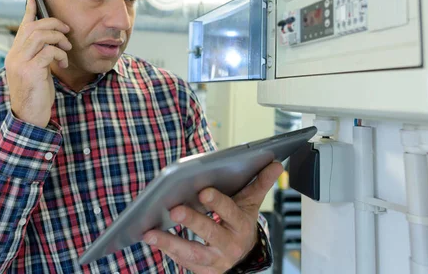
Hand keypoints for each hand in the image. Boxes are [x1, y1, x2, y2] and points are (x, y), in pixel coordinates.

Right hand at [5, 0, 71, 126]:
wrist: (29, 117)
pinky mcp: (31, 71)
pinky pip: (49, 51)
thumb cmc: (36, 94)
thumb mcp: (37, 71)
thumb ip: (39, 55)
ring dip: (59, 39)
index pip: (22, 27)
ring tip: (67, 49)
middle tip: (67, 31)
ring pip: (41, 36)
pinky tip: (64, 64)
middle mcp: (14, 56)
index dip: (29, 11)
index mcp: (15, 54)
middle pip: (34, 27)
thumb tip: (51, 41)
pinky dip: (60, 54)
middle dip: (54, 24)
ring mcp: (21, 63)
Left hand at [144, 162, 283, 273]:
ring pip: (193, 253)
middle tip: (174, 209)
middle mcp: (230, 244)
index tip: (203, 191)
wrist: (243, 251)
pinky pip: (184, 263)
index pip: (230, 211)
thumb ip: (261, 183)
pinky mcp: (205, 271)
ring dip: (170, 243)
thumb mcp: (251, 202)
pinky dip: (168, 252)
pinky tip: (152, 239)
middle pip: (210, 232)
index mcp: (241, 224)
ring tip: (150, 233)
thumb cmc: (240, 219)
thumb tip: (276, 164)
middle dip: (192, 221)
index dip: (217, 202)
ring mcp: (217, 260)